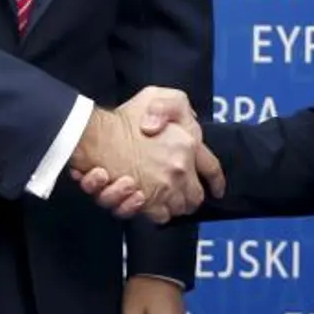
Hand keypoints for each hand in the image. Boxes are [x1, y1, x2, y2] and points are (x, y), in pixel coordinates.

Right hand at [75, 101, 222, 217]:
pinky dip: (154, 211)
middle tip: (175, 193)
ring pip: (176, 208)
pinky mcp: (146, 202)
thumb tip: (177, 126)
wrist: (96, 136)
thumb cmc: (123, 117)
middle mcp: (180, 169)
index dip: (215, 182)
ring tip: (153, 194)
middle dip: (187, 197)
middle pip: (195, 196)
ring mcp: (164, 187)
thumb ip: (172, 105)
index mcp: (188, 144)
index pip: (212, 168)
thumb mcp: (155, 96)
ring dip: (168, 205)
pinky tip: (139, 199)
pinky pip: (158, 217)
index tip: (216, 190)